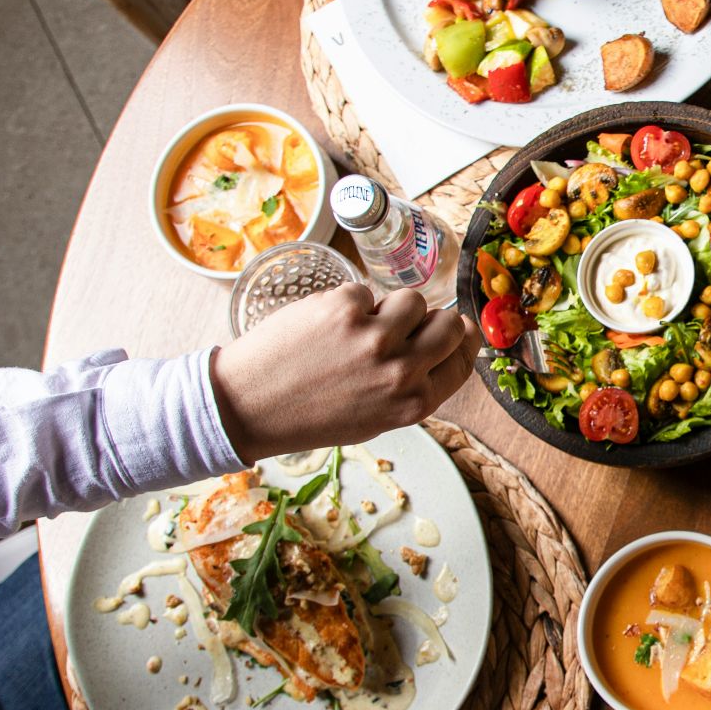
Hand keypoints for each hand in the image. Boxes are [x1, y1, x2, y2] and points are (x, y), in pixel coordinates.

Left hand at [211, 284, 476, 460]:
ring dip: (389, 308)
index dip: (461, 340)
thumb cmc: (311, 416)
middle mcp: (401, 371)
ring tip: (358, 327)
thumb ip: (412, 386)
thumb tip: (442, 339)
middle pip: (448, 323)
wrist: (247, 406)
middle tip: (406, 323)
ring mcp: (374, 336)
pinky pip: (364, 292)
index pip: (462, 360)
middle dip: (431, 319)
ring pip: (412, 299)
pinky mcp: (344, 307)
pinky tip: (324, 327)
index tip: (454, 329)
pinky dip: (347, 305)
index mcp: (414, 403)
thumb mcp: (376, 417)